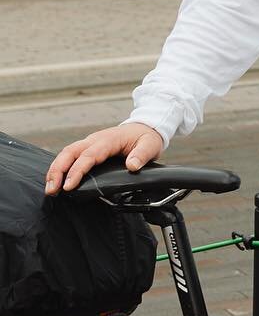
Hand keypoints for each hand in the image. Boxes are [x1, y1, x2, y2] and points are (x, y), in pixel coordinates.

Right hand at [46, 123, 163, 194]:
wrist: (145, 126)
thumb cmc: (146, 137)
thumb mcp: (150, 145)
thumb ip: (142, 155)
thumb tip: (132, 166)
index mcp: (108, 140)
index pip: (88, 156)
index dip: (77, 171)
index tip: (69, 186)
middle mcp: (95, 140)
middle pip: (70, 152)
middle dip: (57, 170)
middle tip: (52, 189)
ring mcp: (90, 143)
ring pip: (66, 153)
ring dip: (55, 169)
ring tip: (50, 188)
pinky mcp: (88, 147)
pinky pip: (70, 155)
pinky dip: (61, 167)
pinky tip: (56, 180)